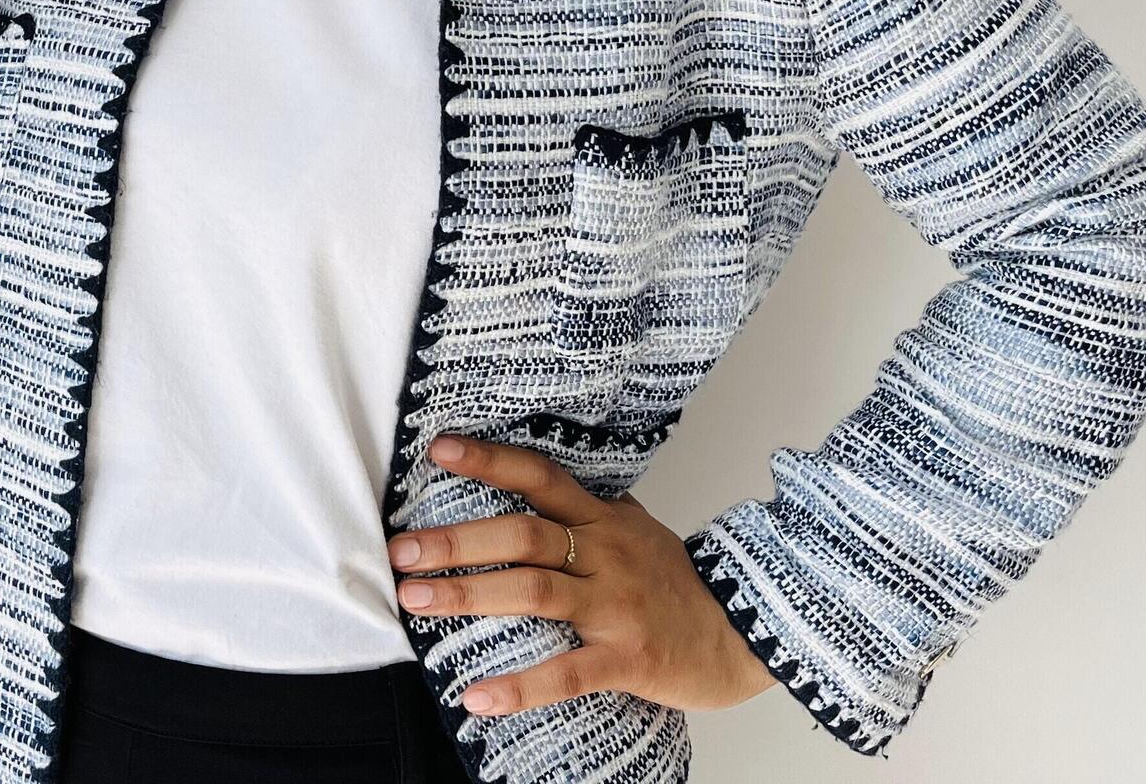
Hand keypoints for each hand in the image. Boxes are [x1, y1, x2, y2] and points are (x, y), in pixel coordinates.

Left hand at [386, 434, 778, 719]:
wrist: (743, 634)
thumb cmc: (676, 584)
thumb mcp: (635, 530)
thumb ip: (587, 510)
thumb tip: (529, 484)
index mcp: (604, 519)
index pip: (541, 477)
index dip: (491, 460)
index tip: (439, 450)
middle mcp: (606, 553)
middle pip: (524, 534)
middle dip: (457, 540)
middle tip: (402, 550)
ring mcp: (617, 606)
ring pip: (534, 591)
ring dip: (469, 595)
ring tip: (417, 601)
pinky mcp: (629, 658)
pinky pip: (568, 673)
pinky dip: (520, 687)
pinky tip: (476, 696)